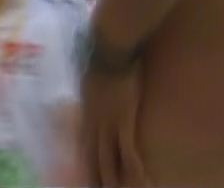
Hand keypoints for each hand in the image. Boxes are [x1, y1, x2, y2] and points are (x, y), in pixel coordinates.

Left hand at [79, 66, 148, 187]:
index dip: (83, 164)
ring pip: (108, 158)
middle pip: (93, 157)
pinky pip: (128, 149)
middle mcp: (93, 123)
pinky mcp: (124, 120)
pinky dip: (132, 165)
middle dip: (94, 177)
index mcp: (85, 114)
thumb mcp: (87, 80)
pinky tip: (140, 178)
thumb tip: (89, 94)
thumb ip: (89, 92)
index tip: (84, 178)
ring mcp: (109, 123)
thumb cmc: (100, 58)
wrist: (110, 49)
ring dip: (112, 178)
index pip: (82, 146)